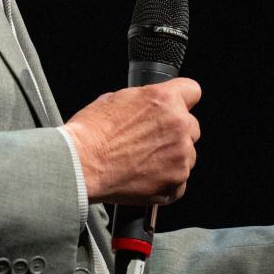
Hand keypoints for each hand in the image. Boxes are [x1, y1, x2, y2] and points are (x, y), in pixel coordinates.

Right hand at [64, 78, 201, 205]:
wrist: (81, 164)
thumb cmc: (91, 132)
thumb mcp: (116, 98)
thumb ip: (143, 100)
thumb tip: (148, 106)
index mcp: (165, 99)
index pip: (193, 90)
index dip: (182, 99)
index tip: (177, 107)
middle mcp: (178, 126)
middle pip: (191, 126)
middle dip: (175, 132)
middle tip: (150, 140)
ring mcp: (180, 156)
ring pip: (187, 154)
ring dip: (171, 157)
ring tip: (143, 161)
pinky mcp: (175, 183)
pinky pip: (179, 181)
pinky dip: (166, 181)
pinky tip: (144, 177)